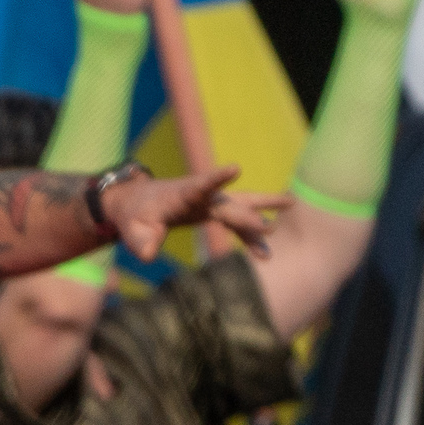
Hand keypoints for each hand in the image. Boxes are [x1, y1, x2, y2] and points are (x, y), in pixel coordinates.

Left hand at [99, 162, 272, 260]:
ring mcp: (213, 203)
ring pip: (243, 207)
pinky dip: (251, 237)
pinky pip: (238, 224)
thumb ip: (140, 240)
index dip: (217, 178)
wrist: (139, 203)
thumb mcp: (131, 228)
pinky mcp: (217, 212)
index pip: (201, 185)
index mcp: (183, 194)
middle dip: (248, 216)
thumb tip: (148, 255)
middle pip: (230, 204)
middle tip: (268, 228)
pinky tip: (264, 254)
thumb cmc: (135, 214)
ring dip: (263, 215)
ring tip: (292, 207)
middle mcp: (204, 196)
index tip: (234, 169)